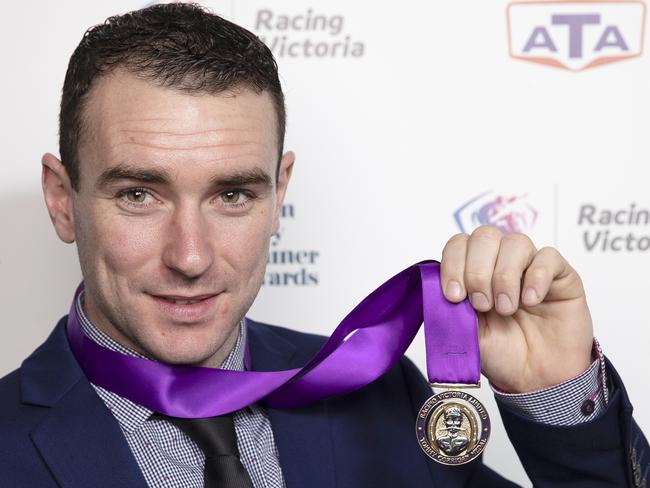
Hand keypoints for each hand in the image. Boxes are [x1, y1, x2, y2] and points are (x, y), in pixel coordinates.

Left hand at [440, 225, 593, 392]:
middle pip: (485, 236)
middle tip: (482, 305)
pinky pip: (548, 257)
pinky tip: (530, 301)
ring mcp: (530, 266)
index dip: (453, 264)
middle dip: (477, 271)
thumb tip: (436, 289)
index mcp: (473, 271)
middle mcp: (500, 262)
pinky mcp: (560, 275)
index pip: (459, 244)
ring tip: (506, 308)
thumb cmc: (501, 352)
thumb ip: (451, 308)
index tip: (454, 296)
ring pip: (515, 242)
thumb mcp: (466, 333)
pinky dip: (536, 277)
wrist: (536, 378)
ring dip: (505, 276)